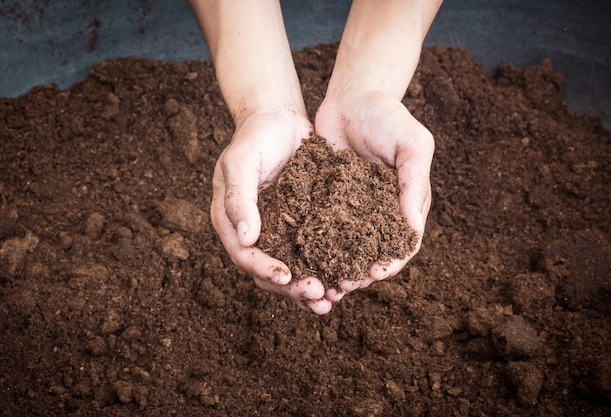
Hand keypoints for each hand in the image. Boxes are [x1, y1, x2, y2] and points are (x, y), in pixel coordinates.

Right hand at [210, 109, 333, 313]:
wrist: (279, 118)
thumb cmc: (255, 136)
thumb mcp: (241, 161)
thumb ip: (239, 197)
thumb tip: (245, 238)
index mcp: (231, 221)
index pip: (244, 255)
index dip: (264, 269)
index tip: (287, 276)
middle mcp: (254, 233)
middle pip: (268, 272)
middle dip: (291, 287)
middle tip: (318, 294)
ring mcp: (278, 231)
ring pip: (291, 269)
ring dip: (309, 288)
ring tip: (331, 300)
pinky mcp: (301, 225)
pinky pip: (311, 253)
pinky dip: (324, 268)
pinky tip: (342, 279)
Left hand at [315, 90, 433, 299]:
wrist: (352, 96)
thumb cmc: (388, 117)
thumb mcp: (412, 144)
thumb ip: (414, 183)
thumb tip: (413, 229)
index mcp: (405, 205)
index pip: (402, 244)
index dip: (391, 262)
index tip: (376, 273)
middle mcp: (378, 213)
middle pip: (371, 253)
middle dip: (358, 273)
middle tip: (342, 287)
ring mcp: (351, 209)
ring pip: (343, 248)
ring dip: (334, 267)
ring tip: (321, 283)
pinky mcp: (325, 202)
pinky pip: (320, 229)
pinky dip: (314, 246)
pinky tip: (301, 258)